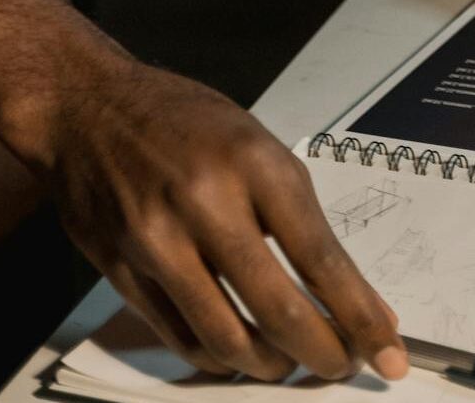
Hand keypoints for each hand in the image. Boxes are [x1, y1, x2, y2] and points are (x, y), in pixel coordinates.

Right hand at [36, 60, 407, 381]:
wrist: (87, 107)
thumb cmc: (186, 124)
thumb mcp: (259, 148)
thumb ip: (303, 221)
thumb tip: (355, 296)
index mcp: (255, 164)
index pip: (321, 258)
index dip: (359, 315)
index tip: (388, 352)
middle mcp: (207, 203)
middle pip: (278, 308)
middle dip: (322, 352)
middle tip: (341, 366)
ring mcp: (158, 240)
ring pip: (227, 336)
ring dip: (269, 365)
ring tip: (288, 364)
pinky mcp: (122, 269)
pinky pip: (180, 336)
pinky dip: (217, 357)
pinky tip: (237, 354)